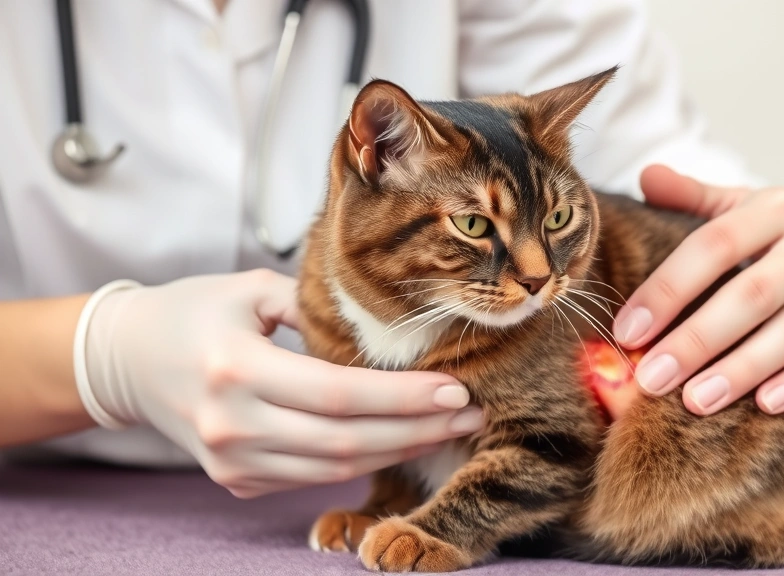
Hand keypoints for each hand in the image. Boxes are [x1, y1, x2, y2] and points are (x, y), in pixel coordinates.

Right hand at [82, 270, 483, 496]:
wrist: (127, 360)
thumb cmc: (193, 312)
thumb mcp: (252, 290)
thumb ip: (318, 306)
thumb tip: (390, 321)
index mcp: (235, 369)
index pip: (339, 394)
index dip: (404, 398)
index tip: (457, 387)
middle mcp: (231, 425)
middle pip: (346, 441)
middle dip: (418, 430)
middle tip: (470, 413)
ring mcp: (232, 462)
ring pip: (335, 468)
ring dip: (399, 450)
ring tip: (448, 428)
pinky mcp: (236, 480)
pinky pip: (312, 477)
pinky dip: (361, 462)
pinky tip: (400, 441)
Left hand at [613, 165, 783, 414]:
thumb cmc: (779, 237)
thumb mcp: (740, 208)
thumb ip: (691, 196)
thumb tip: (647, 175)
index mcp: (778, 208)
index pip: (714, 246)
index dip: (667, 289)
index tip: (628, 330)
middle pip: (750, 295)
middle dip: (696, 341)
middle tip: (652, 377)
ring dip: (740, 370)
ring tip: (694, 400)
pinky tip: (763, 405)